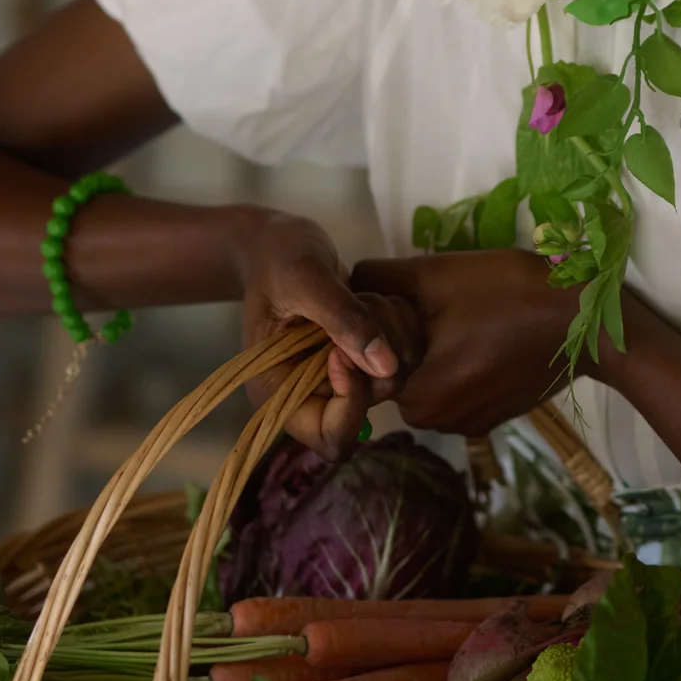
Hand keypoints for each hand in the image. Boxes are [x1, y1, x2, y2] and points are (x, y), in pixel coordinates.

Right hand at [227, 208, 424, 457]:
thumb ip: (343, 320)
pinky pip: (404, 354)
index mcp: (281, 393)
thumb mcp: (305, 279)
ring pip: (394, 379)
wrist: (276, 242)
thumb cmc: (277, 257)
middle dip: (377, 357)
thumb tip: (385, 367)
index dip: (351, 402)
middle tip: (362, 307)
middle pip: (372, 406)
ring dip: (391, 334)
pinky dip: (401, 324)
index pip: (332, 438)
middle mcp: (313, 394)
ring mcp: (342, 377)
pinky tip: (376, 297)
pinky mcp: (363, 356)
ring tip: (365, 297)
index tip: (342, 351)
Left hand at [346, 250, 581, 437]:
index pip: (366, 363)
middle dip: (407, 336)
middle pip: (397, 370)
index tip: (405, 297)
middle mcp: (435, 422)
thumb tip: (348, 282)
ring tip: (468, 314)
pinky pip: (458, 387)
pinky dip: (462, 362)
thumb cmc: (507, 294)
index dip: (378, 324)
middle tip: (441, 301)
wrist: (588, 323)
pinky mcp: (493, 416)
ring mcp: (468, 423)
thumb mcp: (434, 275)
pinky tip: (488, 333)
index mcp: (415, 396)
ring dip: (435, 348)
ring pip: (428, 377)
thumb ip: (377, 280)